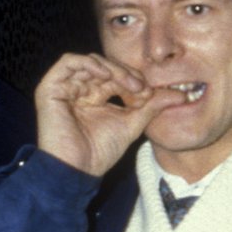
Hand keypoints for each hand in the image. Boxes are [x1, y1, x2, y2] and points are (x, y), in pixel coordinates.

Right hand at [35, 53, 184, 176]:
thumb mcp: (133, 124)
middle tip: (143, 88)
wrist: (78, 169)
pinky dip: (90, 64)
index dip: (136, 80)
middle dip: (128, 74)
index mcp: (95, 97)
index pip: (117, 77)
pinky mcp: (50, 88)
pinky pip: (68, 62)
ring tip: (129, 84)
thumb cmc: (100, 152)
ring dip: (114, 69)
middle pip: (106, 67)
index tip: (152, 94)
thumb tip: (180, 95)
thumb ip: (152, 107)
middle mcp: (79, 90)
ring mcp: (64, 88)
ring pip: (91, 62)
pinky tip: (106, 75)